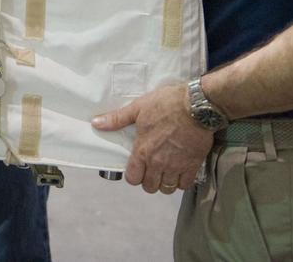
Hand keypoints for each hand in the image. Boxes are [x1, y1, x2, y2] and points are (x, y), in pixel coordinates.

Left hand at [91, 82, 213, 193]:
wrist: (196, 105)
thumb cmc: (166, 104)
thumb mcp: (138, 107)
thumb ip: (117, 119)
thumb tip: (96, 123)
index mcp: (143, 151)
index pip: (133, 178)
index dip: (133, 175)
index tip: (137, 167)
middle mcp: (158, 163)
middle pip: (150, 187)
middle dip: (148, 181)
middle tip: (151, 169)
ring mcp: (176, 166)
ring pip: (167, 188)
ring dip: (165, 182)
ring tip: (165, 171)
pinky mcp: (193, 165)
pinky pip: (185, 185)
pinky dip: (181, 182)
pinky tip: (180, 171)